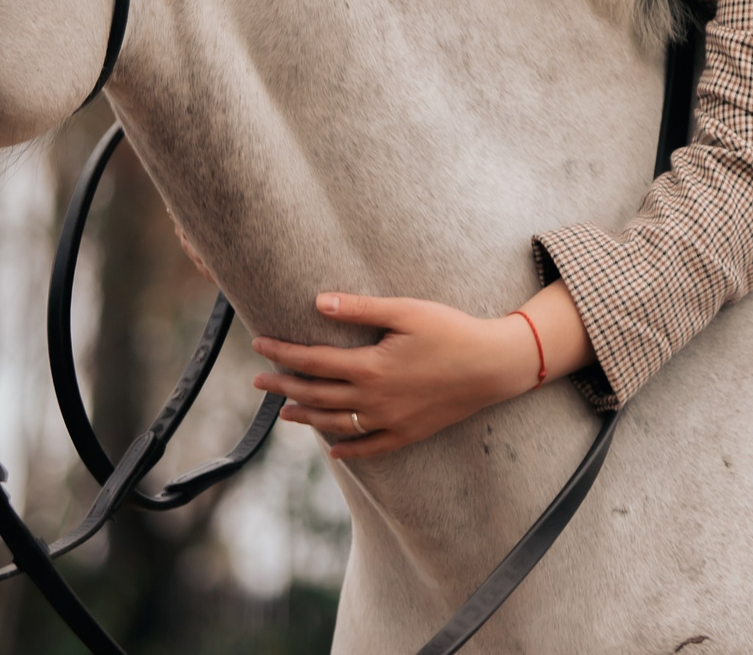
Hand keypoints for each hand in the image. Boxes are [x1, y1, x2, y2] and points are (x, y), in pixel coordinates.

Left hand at [252, 293, 534, 460]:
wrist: (494, 366)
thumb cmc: (451, 330)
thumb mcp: (406, 311)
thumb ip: (361, 309)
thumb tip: (319, 302)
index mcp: (370, 367)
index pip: (313, 361)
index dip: (282, 353)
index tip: (258, 346)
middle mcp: (374, 400)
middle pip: (316, 395)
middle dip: (283, 388)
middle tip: (258, 383)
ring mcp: (390, 421)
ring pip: (336, 423)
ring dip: (306, 417)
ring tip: (284, 413)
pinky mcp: (409, 433)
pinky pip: (370, 448)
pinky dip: (347, 449)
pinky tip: (332, 448)